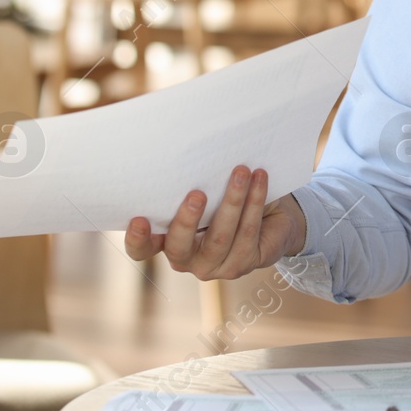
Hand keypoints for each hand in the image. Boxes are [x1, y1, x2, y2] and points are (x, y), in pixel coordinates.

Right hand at [124, 165, 306, 279]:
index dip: (138, 239)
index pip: (143, 249)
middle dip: (186, 220)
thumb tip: (185, 144)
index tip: (139, 219)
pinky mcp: (242, 264)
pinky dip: (254, 201)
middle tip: (197, 194)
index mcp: (167, 240)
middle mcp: (186, 258)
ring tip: (241, 171)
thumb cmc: (227, 195)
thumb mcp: (208, 186)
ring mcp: (214, 265)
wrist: (273, 215)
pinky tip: (259, 178)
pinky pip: (247, 232)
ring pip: (220, 237)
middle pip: (179, 248)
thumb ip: (193, 179)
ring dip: (232, 200)